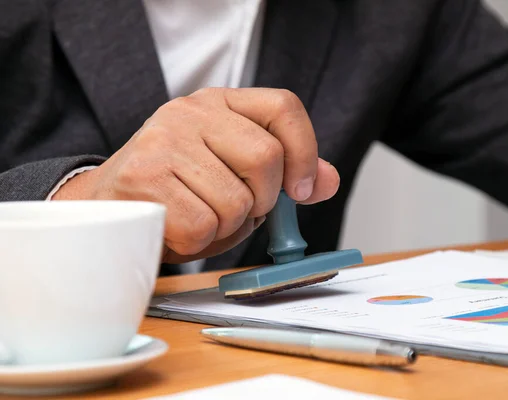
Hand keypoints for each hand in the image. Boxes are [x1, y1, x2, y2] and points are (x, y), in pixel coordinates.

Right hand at [53, 88, 339, 262]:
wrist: (108, 205)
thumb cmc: (179, 190)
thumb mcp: (234, 171)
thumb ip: (284, 173)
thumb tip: (328, 180)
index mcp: (219, 103)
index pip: (283, 106)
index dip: (305, 152)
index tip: (301, 190)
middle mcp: (190, 113)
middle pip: (265, 158)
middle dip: (262, 201)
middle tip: (240, 209)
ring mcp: (163, 142)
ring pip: (237, 202)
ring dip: (227, 227)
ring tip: (200, 217)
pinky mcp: (142, 178)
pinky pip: (203, 226)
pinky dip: (199, 242)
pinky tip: (178, 229)